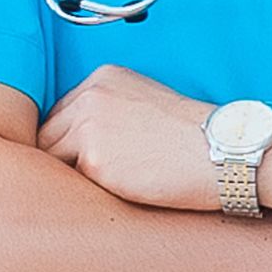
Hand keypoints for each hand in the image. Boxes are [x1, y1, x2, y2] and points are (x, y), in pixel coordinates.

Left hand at [41, 64, 218, 211]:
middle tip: (90, 179)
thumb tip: (78, 141)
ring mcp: (89, 128)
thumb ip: (109, 111)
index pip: (62, 113)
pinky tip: (116, 193)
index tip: (87, 157)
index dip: (70, 141)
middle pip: (49, 136)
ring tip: (104, 188)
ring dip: (72, 176)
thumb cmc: (193, 135)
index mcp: (102, 78)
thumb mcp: (146, 101)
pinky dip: (89, 192)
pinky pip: (74, 184)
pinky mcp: (95, 161)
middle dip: (63, 159)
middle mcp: (90, 97)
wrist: (222, 150)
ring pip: (54, 161)